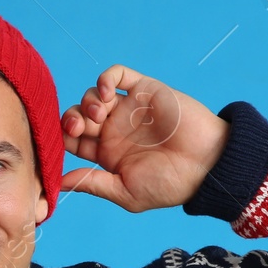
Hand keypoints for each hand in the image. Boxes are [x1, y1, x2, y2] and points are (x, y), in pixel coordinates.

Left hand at [58, 65, 228, 212]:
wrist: (207, 164)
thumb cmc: (170, 185)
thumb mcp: (126, 192)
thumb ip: (93, 184)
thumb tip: (60, 182)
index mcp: (107, 155)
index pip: (73, 141)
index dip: (62, 139)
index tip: (63, 144)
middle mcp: (115, 130)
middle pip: (77, 115)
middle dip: (70, 118)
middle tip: (77, 127)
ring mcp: (129, 109)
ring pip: (92, 95)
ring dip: (87, 101)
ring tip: (99, 115)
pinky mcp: (144, 90)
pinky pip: (118, 75)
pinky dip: (105, 80)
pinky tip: (106, 94)